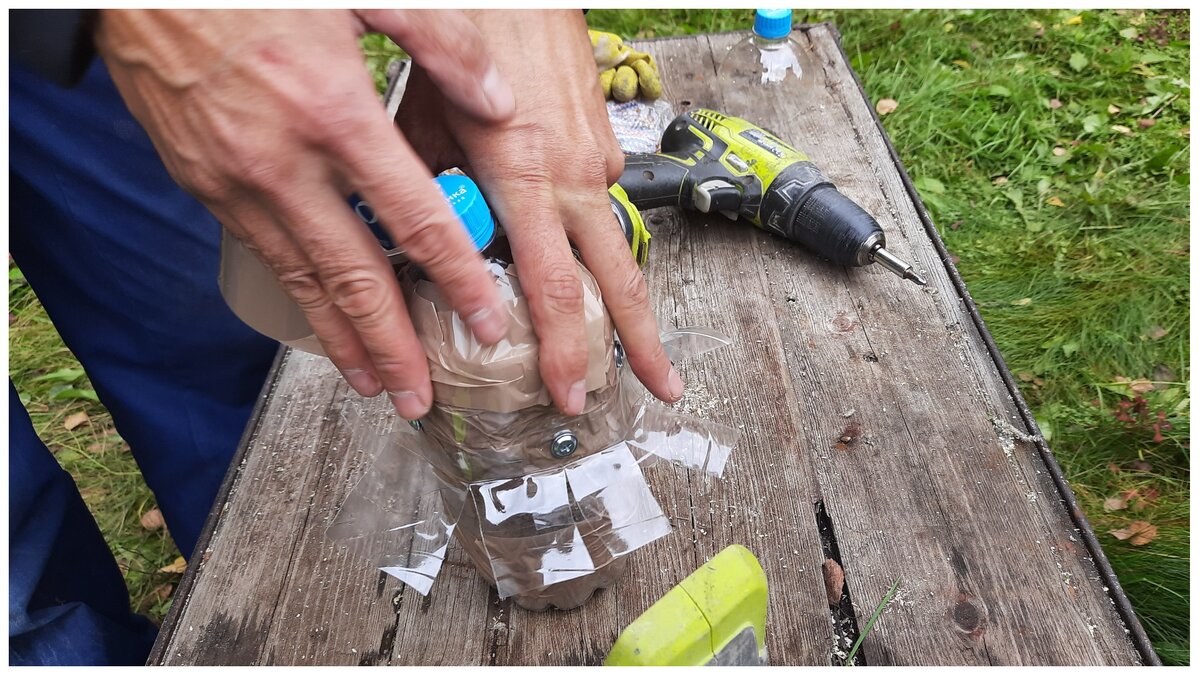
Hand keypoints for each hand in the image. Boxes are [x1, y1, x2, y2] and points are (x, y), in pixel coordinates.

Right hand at [95, 9, 517, 418]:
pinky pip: (268, 256)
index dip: (456, 278)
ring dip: (344, 342)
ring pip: (304, 281)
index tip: (486, 320)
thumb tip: (500, 102)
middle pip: (355, 276)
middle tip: (424, 395)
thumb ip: (442, 42)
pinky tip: (325, 324)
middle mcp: (283, 163)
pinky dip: (302, 300)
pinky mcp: (205, 186)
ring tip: (378, 386)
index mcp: (334, 112)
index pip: (415, 219)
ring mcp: (237, 182)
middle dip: (395, 346)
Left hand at [396, 9, 682, 413]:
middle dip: (640, 343)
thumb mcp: (426, 115)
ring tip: (621, 341)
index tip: (567, 392)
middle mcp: (574, 175)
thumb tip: (416, 238)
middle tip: (658, 390)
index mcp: (527, 175)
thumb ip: (429, 185)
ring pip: (614, 245)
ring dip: (619, 297)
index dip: (564, 349)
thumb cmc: (475, 32)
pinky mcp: (603, 143)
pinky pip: (598, 205)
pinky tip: (575, 252)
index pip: (556, 287)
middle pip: (621, 280)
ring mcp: (596, 160)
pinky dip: (589, 239)